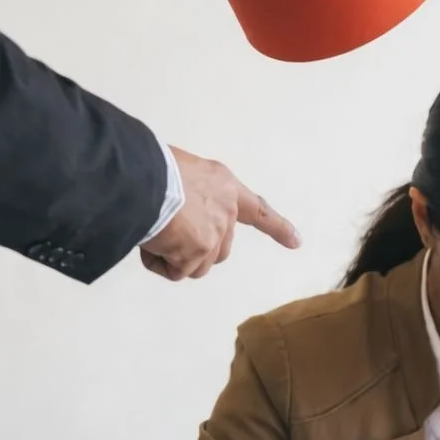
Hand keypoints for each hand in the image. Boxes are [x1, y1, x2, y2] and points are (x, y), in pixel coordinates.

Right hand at [140, 147, 300, 280]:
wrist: (143, 179)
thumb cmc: (152, 167)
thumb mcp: (180, 171)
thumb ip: (190, 194)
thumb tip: (173, 211)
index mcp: (224, 185)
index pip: (258, 210)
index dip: (277, 227)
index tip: (296, 241)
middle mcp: (226, 211)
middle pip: (219, 249)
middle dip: (194, 251)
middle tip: (166, 233)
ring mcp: (215, 234)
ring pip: (197, 265)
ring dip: (174, 258)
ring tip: (153, 233)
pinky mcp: (198, 252)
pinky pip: (175, 271)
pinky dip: (159, 263)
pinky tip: (148, 242)